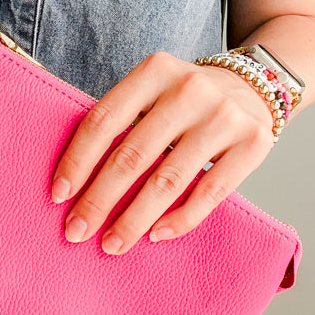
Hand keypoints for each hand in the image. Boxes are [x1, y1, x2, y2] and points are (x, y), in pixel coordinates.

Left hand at [51, 52, 276, 253]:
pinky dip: (179, 219)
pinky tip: (155, 235)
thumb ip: (123, 119)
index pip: (105, 120)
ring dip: (134, 219)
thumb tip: (73, 181)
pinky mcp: (253, 143)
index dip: (78, 160)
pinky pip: (209, 192)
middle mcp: (190, 89)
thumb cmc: (186, 99)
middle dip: (99, 199)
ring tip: (112, 244)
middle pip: (133, 155)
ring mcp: (224, 116)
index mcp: (155, 70)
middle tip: (76, 230)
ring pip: (168, 180)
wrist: (256, 85)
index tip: (58, 195)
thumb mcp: (154, 90)